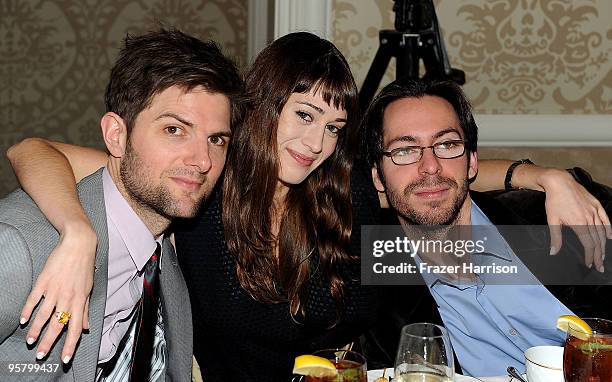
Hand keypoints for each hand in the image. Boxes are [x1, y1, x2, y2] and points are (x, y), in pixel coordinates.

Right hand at [20, 222, 96, 362]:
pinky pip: (34, 299)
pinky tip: (24, 320)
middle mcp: (68, 297)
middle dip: (49, 342)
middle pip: (57, 325)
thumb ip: (85, 309)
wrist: (78, 244)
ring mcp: (55, 289)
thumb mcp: (88, 289)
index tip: (65, 359)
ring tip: (31, 341)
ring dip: (36, 330)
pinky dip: (28, 311)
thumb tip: (86, 327)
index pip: (76, 328)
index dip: (70, 345)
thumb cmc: (84, 266)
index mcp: (80, 301)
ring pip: (44, 315)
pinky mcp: (43, 281)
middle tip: (41, 355)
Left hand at [539, 168, 611, 271]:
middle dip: (599, 255)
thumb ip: (556, 238)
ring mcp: (594, 211)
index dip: (590, 256)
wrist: (559, 182)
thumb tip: (553, 252)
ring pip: (602, 231)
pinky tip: (609, 236)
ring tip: (602, 255)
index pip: (588, 244)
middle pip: (597, 240)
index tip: (590, 264)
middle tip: (600, 266)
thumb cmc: (554, 201)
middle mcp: (589, 218)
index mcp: (579, 223)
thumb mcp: (552, 220)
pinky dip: (608, 229)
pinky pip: (605, 219)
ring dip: (603, 245)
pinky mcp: (596, 204)